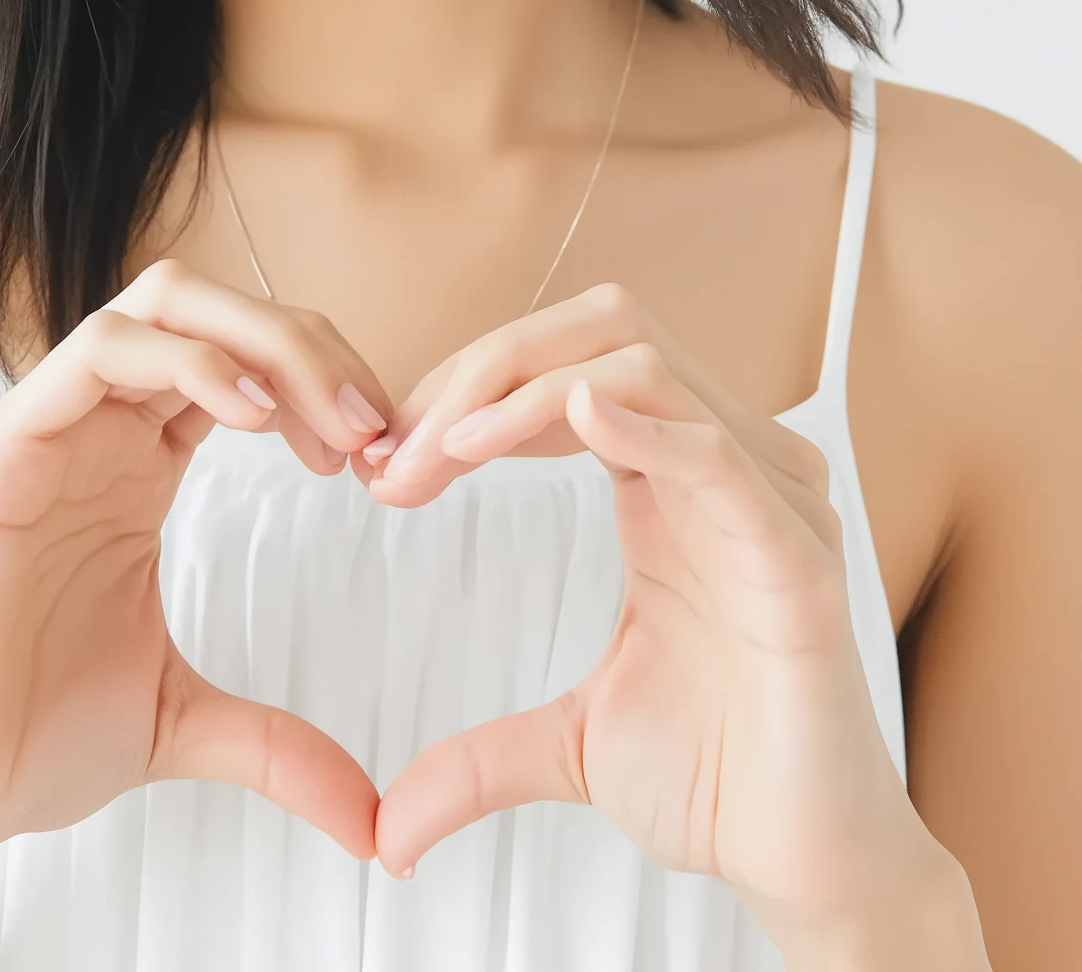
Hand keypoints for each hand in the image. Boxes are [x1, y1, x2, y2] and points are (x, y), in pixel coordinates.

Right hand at [0, 260, 392, 873]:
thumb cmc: (24, 739)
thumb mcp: (180, 720)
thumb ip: (276, 744)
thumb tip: (372, 818)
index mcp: (133, 461)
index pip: (239, 362)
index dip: (323, 384)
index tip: (385, 455)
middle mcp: (91, 425)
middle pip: (213, 309)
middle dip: (310, 345)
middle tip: (375, 424)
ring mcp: (44, 427)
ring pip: (163, 304)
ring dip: (266, 344)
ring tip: (333, 423)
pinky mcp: (0, 450)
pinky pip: (97, 353)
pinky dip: (187, 362)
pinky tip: (251, 418)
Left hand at [366, 281, 928, 935]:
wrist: (810, 865)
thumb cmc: (721, 778)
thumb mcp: (571, 744)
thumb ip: (477, 757)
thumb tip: (386, 830)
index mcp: (670, 480)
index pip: (569, 368)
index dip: (471, 388)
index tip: (389, 457)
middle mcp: (723, 465)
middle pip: (602, 331)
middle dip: (487, 367)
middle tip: (400, 449)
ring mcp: (768, 499)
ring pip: (645, 367)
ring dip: (526, 393)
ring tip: (445, 451)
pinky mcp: (795, 557)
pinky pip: (718, 455)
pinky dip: (644, 424)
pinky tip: (580, 417)